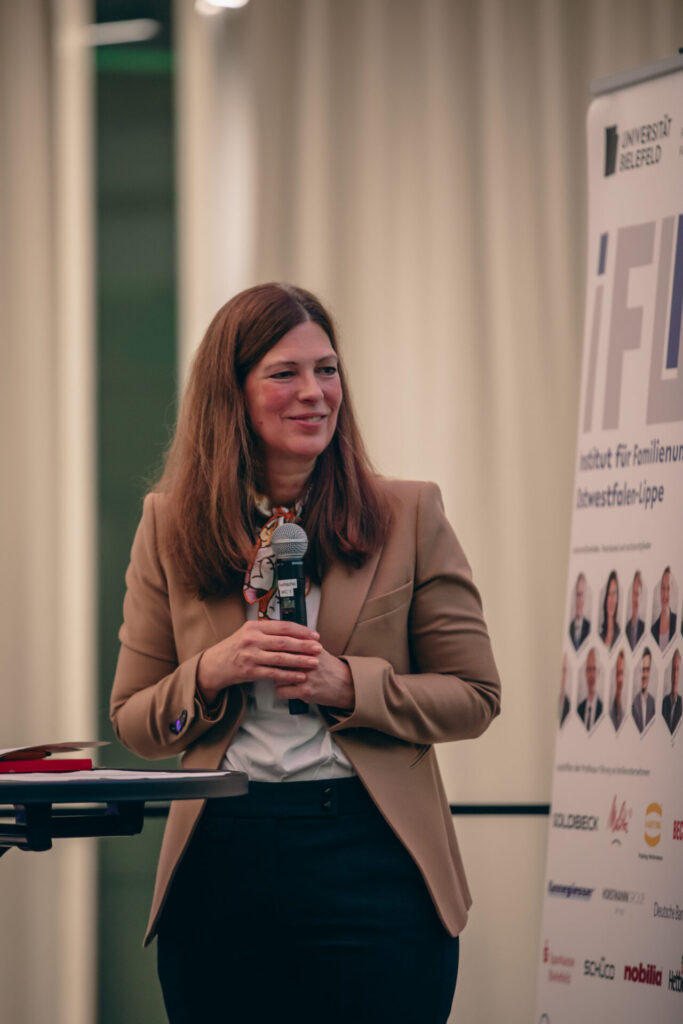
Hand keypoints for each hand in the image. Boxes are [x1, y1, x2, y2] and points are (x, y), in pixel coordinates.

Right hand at [197, 620, 321, 703]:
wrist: (214, 665)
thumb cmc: (234, 648)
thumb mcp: (248, 633)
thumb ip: (267, 631)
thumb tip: (293, 631)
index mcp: (254, 626)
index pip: (282, 626)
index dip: (301, 630)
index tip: (314, 635)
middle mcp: (252, 639)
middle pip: (284, 641)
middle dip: (304, 645)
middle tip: (318, 648)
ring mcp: (250, 655)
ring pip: (281, 658)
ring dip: (300, 660)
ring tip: (314, 662)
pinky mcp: (249, 671)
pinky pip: (273, 673)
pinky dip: (288, 675)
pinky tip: (299, 676)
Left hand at [273, 648, 354, 710]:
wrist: (347, 685)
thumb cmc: (332, 669)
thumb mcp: (319, 651)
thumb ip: (303, 645)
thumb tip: (285, 639)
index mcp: (310, 648)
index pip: (285, 644)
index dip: (274, 647)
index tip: (270, 649)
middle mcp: (308, 660)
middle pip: (278, 659)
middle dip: (273, 663)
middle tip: (272, 664)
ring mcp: (306, 676)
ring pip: (276, 675)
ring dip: (276, 678)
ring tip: (281, 678)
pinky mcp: (305, 691)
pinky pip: (281, 691)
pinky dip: (281, 691)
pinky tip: (286, 689)